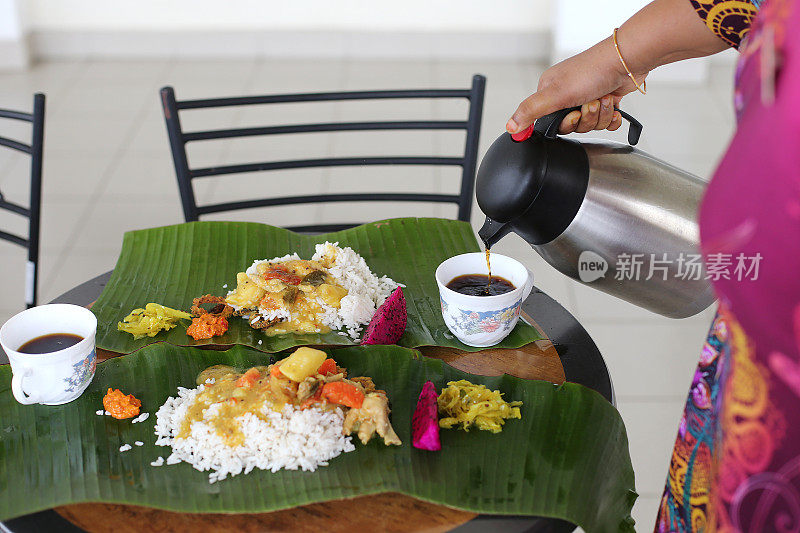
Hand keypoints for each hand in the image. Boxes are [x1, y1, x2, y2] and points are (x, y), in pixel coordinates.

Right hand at [506, 35, 647, 134]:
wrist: (627, 61)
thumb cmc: (592, 70)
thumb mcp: (555, 94)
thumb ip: (530, 111)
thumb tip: (510, 127)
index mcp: (550, 91)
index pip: (548, 122)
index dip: (563, 124)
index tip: (571, 116)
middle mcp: (567, 94)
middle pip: (571, 126)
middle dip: (584, 119)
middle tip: (589, 103)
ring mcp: (586, 98)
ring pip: (589, 125)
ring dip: (599, 115)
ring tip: (602, 98)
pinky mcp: (603, 101)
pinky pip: (604, 123)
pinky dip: (610, 117)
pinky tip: (612, 105)